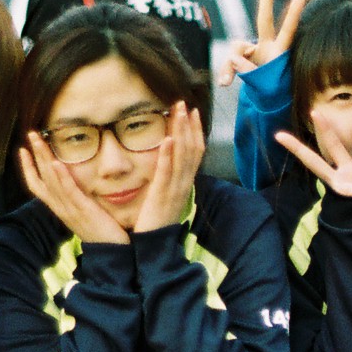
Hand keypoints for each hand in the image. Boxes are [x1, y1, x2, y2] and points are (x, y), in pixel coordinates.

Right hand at [18, 131, 128, 245]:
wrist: (112, 254)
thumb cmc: (101, 233)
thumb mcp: (83, 214)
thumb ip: (76, 200)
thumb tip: (75, 186)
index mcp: (59, 208)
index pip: (37, 186)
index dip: (28, 168)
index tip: (23, 150)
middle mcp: (60, 208)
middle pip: (41, 177)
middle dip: (34, 155)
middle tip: (30, 134)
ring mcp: (70, 209)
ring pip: (51, 180)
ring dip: (44, 158)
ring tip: (38, 140)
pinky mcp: (84, 210)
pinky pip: (70, 192)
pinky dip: (62, 177)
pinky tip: (57, 162)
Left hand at [133, 102, 204, 233]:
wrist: (156, 247)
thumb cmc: (157, 222)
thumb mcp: (167, 196)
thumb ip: (169, 179)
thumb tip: (166, 161)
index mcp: (185, 183)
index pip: (195, 152)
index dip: (195, 131)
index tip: (192, 112)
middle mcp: (183, 184)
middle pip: (192, 149)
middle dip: (189, 125)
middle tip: (185, 103)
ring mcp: (175, 189)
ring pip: (182, 156)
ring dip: (180, 133)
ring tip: (178, 113)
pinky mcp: (162, 196)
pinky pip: (167, 173)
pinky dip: (168, 155)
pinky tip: (167, 139)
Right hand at [218, 0, 306, 85]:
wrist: (262, 100)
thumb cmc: (268, 91)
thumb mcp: (261, 85)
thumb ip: (248, 72)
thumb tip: (234, 59)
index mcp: (278, 52)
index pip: (288, 30)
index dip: (293, 13)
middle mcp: (267, 47)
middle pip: (265, 20)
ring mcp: (254, 51)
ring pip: (237, 49)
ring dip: (230, 65)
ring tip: (225, 82)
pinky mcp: (242, 58)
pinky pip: (230, 61)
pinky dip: (226, 72)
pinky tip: (224, 82)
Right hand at [274, 113, 351, 198]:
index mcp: (343, 170)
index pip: (332, 147)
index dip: (324, 130)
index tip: (314, 111)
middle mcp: (336, 181)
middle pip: (314, 163)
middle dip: (298, 149)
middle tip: (278, 135)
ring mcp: (341, 193)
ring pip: (343, 185)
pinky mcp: (349, 204)